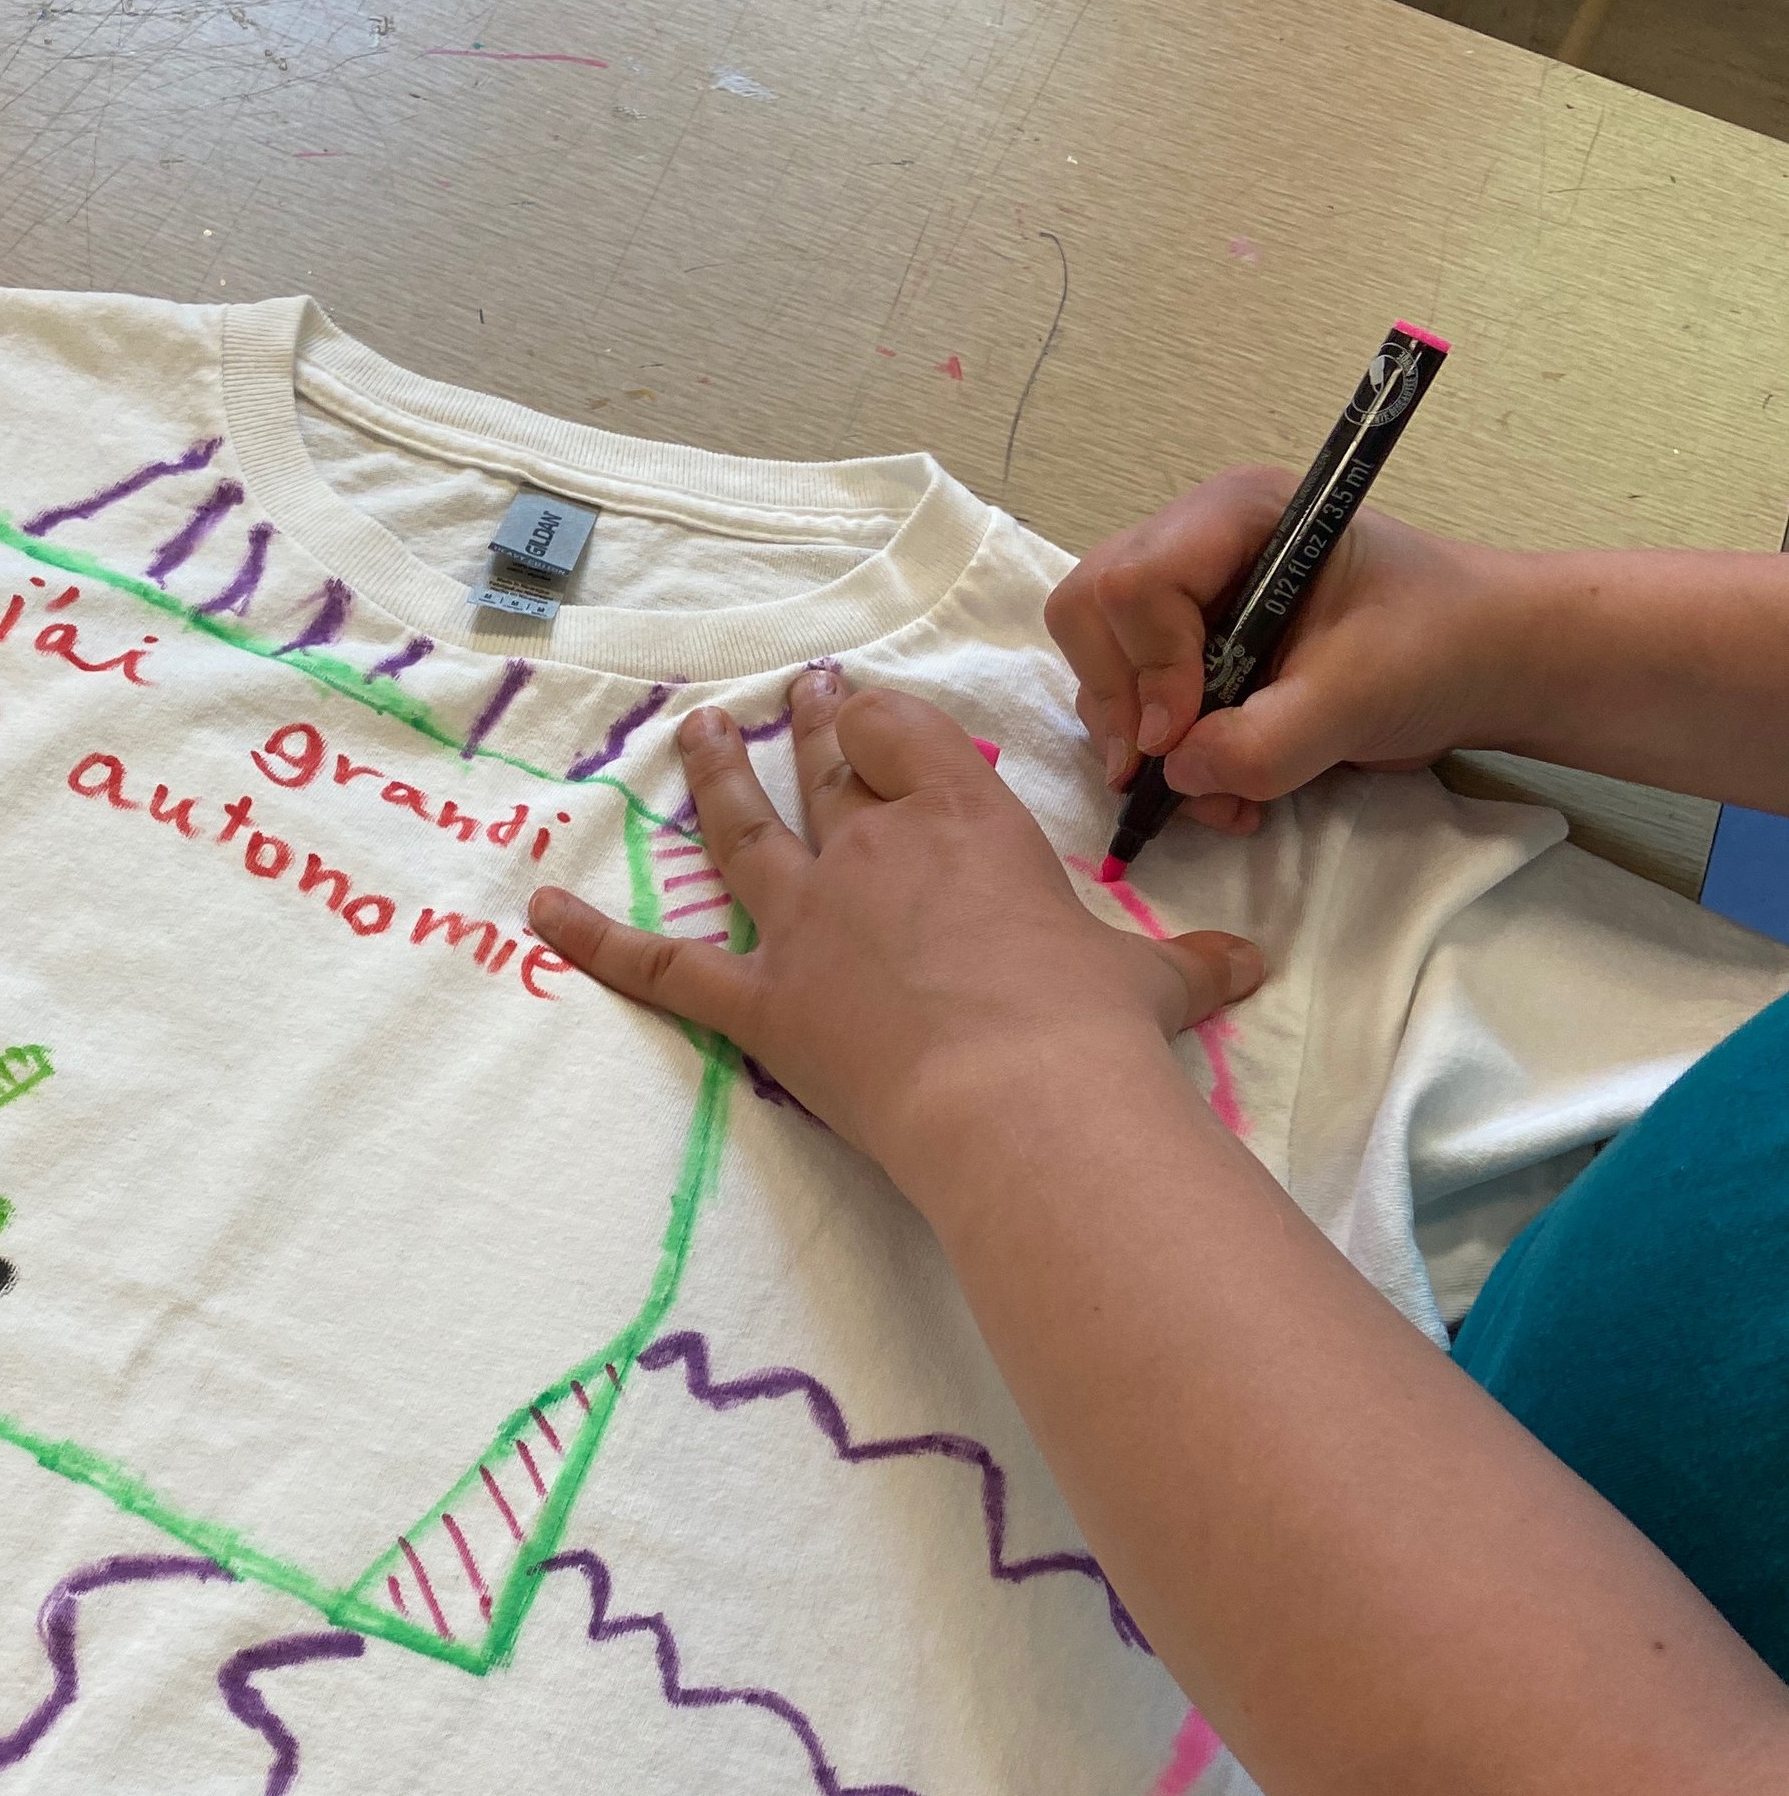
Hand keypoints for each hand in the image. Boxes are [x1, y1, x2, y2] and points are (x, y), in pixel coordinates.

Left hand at [527, 674, 1261, 1198]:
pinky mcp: (760, 1000)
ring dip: (717, 778)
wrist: (1023, 1101)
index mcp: (968, 829)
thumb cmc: (1093, 1034)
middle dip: (813, 730)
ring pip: (745, 832)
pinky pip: (665, 967)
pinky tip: (543, 911)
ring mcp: (808, 922)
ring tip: (697, 731)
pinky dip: (600, 941)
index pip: (912, 745)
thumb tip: (1253, 966)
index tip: (867, 704)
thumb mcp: (1156, 988)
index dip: (886, 722)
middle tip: (797, 695)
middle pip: (832, 776)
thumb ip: (1188, 968)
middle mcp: (876, 855)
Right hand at [1046, 470, 1522, 831]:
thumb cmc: (1437, 650)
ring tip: (1218, 794)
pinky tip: (1220, 787)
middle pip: (1089, 611)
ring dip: (1140, 745)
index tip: (1185, 734)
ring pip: (1100, 663)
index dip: (1147, 668)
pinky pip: (1130, 702)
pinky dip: (1160, 759)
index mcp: (1237, 517)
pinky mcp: (1188, 649)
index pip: (1135, 582)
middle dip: (1121, 703)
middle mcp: (1195, 544)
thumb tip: (1176, 773)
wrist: (1482, 666)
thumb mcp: (1357, 698)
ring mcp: (1185, 598)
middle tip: (1166, 768)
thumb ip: (1265, 741)